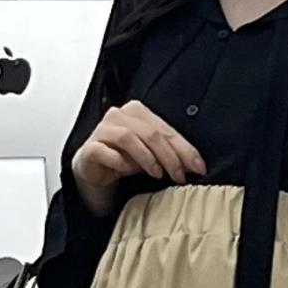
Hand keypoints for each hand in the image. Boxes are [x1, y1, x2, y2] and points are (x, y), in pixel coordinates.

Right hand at [71, 99, 205, 215]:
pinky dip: (119, 161)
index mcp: (137, 112)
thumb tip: (196, 165)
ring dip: (147, 157)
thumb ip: (170, 154)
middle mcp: (118, 116)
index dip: (185, 149)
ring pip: (128, 137)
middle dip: (170, 156)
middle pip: (150, 133)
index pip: (165, 129)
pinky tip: (127, 171)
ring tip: (157, 173)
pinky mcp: (89, 147)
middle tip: (179, 175)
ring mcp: (102, 130)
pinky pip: (105, 151)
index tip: (198, 167)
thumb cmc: (123, 160)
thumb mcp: (152, 155)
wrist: (94, 171)